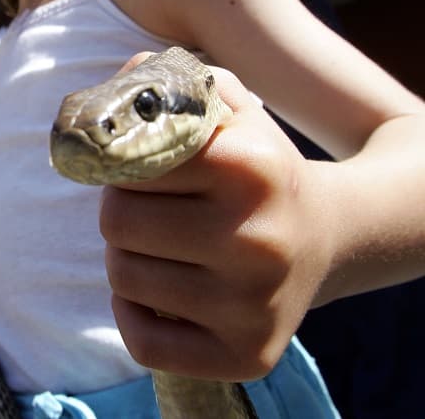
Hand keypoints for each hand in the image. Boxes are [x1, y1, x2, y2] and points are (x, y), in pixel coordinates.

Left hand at [100, 62, 331, 380]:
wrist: (328, 235)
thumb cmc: (256, 167)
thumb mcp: (226, 106)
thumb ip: (163, 81)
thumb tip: (107, 91)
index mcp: (249, 166)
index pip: (126, 164)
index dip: (123, 164)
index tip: (142, 168)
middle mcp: (257, 238)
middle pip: (116, 221)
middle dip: (121, 211)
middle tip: (149, 209)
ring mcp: (252, 304)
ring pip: (122, 276)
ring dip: (127, 258)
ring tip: (163, 247)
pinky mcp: (245, 354)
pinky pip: (141, 340)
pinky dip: (134, 312)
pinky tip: (161, 290)